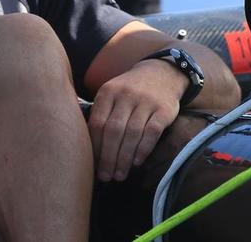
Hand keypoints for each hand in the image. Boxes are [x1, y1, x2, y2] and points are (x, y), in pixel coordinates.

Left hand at [87, 59, 187, 181]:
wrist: (161, 73)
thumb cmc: (130, 91)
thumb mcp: (111, 93)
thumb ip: (100, 113)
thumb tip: (86, 148)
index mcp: (108, 91)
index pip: (97, 123)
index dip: (95, 147)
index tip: (92, 166)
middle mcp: (126, 94)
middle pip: (113, 131)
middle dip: (108, 157)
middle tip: (106, 176)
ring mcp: (146, 101)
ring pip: (132, 133)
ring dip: (125, 158)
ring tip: (119, 174)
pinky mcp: (164, 109)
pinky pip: (152, 132)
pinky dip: (143, 149)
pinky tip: (137, 163)